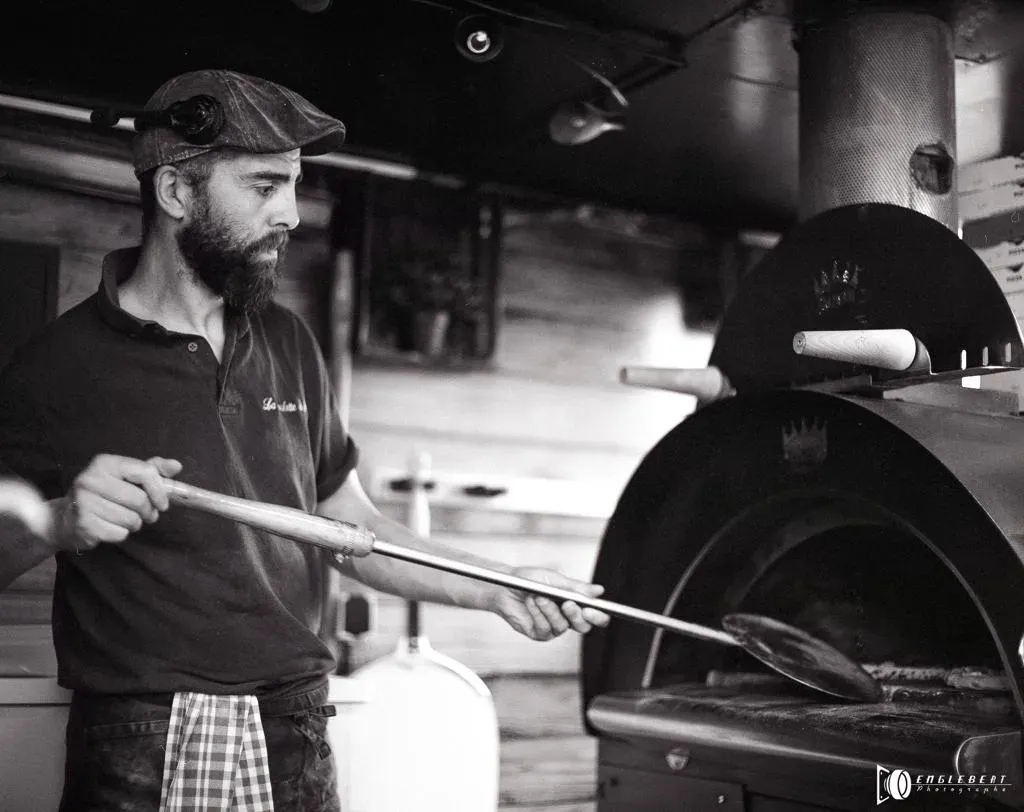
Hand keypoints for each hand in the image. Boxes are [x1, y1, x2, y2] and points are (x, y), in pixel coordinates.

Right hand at [52, 454, 181, 551]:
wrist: (65, 518)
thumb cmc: (103, 495)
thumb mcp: (125, 477)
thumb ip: (151, 470)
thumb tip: (176, 466)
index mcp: (105, 463)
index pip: (144, 472)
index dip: (160, 490)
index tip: (163, 504)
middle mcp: (91, 479)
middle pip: (139, 500)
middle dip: (148, 512)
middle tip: (146, 515)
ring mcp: (84, 502)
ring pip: (131, 519)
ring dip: (135, 524)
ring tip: (125, 519)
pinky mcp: (84, 523)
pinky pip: (119, 533)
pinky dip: (121, 534)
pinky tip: (110, 527)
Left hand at [492, 566, 610, 640]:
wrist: (505, 587)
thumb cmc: (529, 580)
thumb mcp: (554, 579)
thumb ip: (576, 587)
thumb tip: (598, 590)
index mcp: (575, 602)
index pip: (595, 615)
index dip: (598, 616)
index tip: (590, 609)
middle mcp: (567, 617)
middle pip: (584, 626)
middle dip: (576, 615)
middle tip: (567, 604)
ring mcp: (553, 627)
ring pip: (562, 626)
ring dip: (550, 610)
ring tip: (539, 596)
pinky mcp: (539, 633)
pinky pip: (545, 628)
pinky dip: (538, 613)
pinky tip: (531, 603)